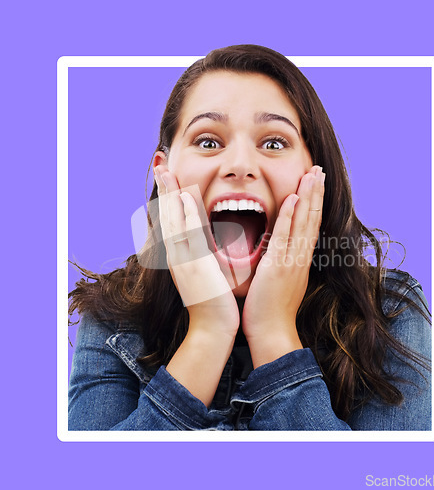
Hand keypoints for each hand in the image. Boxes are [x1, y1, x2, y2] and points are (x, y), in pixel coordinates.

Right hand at [154, 165, 239, 337]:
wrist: (211, 330)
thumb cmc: (212, 304)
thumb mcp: (204, 275)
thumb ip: (202, 256)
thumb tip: (204, 242)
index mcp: (181, 257)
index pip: (172, 222)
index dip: (168, 199)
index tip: (167, 179)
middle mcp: (178, 256)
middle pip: (167, 216)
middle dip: (163, 190)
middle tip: (159, 165)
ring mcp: (184, 260)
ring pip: (174, 220)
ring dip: (169, 195)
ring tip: (165, 172)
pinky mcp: (196, 265)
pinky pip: (190, 234)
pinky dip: (187, 214)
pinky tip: (184, 197)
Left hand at [242, 165, 324, 367]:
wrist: (272, 332)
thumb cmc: (271, 310)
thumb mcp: (281, 282)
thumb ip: (282, 263)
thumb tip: (278, 251)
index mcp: (300, 260)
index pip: (310, 225)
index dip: (313, 203)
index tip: (315, 184)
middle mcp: (300, 257)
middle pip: (312, 218)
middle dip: (316, 193)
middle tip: (319, 170)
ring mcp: (292, 260)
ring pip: (304, 222)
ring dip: (308, 196)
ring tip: (313, 174)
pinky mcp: (279, 266)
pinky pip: (285, 236)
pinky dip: (290, 216)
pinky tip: (293, 198)